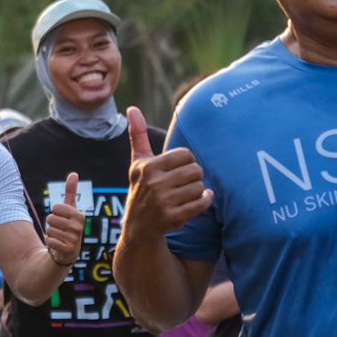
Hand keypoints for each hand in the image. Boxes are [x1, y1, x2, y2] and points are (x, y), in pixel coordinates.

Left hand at [45, 171, 84, 266]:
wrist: (68, 251)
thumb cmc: (68, 225)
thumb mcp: (70, 209)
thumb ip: (71, 191)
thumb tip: (74, 174)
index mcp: (79, 216)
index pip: (55, 207)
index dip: (55, 213)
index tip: (62, 218)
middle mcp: (79, 227)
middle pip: (50, 218)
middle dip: (51, 224)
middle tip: (60, 229)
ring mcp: (74, 239)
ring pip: (48, 230)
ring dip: (50, 234)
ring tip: (59, 237)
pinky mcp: (67, 250)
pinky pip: (49, 241)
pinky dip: (50, 242)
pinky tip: (57, 245)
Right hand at [123, 106, 213, 237]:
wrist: (138, 228)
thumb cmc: (141, 190)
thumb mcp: (138, 164)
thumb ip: (137, 135)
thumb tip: (131, 108)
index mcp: (148, 167)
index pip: (186, 154)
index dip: (187, 162)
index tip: (179, 170)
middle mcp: (154, 183)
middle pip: (196, 170)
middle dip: (194, 176)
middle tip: (185, 183)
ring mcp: (163, 202)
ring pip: (200, 187)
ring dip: (198, 190)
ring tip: (187, 194)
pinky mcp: (173, 217)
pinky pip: (201, 203)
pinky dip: (205, 200)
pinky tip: (199, 200)